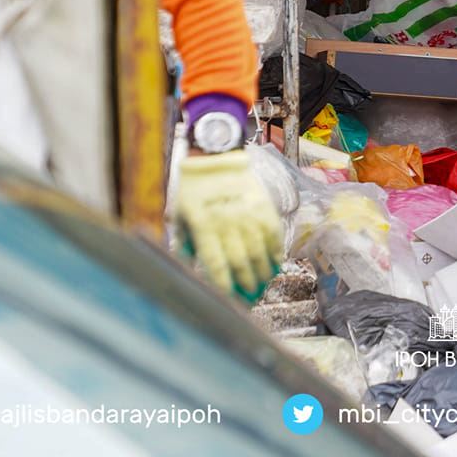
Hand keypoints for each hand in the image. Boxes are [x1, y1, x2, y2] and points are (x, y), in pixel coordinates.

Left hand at [175, 150, 282, 299]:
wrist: (216, 156)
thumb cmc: (193, 188)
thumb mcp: (179, 214)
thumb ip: (183, 242)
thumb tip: (186, 265)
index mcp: (204, 226)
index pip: (216, 263)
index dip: (223, 285)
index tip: (229, 300)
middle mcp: (228, 222)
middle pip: (240, 262)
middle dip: (247, 284)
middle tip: (251, 297)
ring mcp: (248, 214)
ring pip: (259, 251)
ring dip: (263, 272)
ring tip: (264, 284)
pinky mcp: (263, 205)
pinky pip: (274, 233)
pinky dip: (277, 251)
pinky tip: (277, 263)